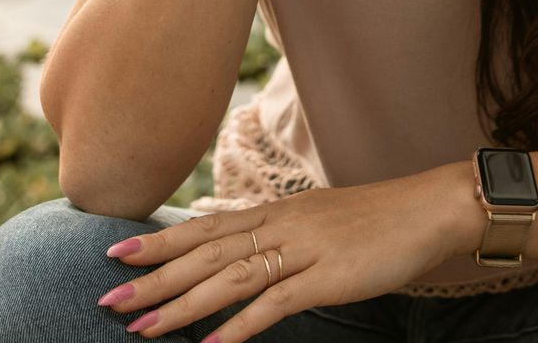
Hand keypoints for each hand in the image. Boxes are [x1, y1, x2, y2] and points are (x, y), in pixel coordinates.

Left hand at [95, 167, 466, 340]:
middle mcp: (281, 226)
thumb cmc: (377, 220)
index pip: (205, 228)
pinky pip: (276, 304)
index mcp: (276, 212)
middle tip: (108, 298)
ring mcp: (303, 250)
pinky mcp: (328, 277)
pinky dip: (241, 326)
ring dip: (182, 306)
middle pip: (205, 254)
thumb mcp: (317, 219)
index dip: (159, 242)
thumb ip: (277, 232)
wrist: (429, 209)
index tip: (115, 253)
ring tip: (143, 329)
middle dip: (154, 278)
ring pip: (230, 279)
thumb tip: (238, 245)